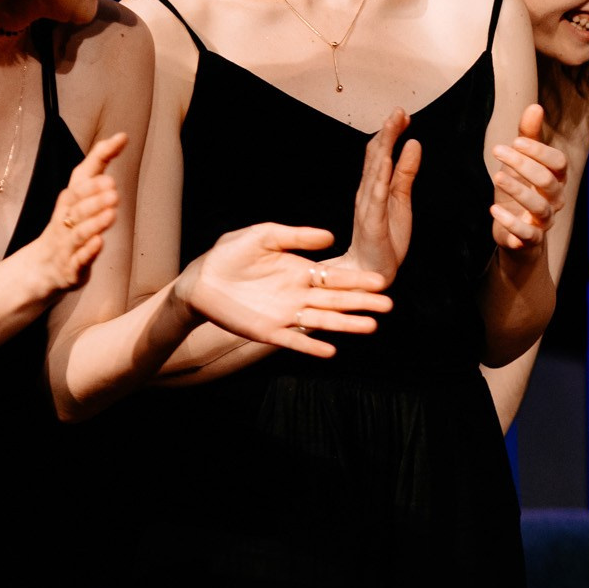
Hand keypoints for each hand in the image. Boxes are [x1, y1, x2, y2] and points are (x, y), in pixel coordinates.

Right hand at [27, 132, 126, 298]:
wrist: (42, 268)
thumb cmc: (68, 227)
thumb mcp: (81, 197)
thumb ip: (99, 169)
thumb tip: (119, 137)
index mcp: (70, 201)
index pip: (82, 176)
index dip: (100, 157)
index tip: (119, 140)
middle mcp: (66, 219)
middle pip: (77, 205)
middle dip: (93, 196)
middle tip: (113, 188)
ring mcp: (67, 244)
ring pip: (79, 231)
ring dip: (94, 222)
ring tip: (111, 212)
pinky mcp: (71, 267)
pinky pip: (79, 259)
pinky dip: (88, 251)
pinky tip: (100, 242)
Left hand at [175, 224, 393, 358]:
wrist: (200, 280)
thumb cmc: (230, 254)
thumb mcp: (262, 236)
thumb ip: (295, 236)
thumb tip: (331, 237)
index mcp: (301, 271)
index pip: (336, 277)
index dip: (358, 280)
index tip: (380, 281)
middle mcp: (299, 295)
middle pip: (337, 300)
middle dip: (362, 303)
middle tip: (388, 305)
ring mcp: (286, 314)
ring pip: (323, 321)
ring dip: (346, 325)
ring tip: (370, 327)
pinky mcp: (268, 331)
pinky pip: (294, 341)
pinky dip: (311, 347)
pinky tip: (330, 351)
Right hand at [340, 110, 419, 286]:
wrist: (371, 272)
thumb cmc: (385, 240)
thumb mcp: (401, 201)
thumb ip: (406, 173)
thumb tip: (414, 144)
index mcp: (374, 188)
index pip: (380, 154)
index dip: (390, 132)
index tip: (402, 113)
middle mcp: (367, 193)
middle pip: (375, 156)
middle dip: (387, 132)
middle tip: (398, 110)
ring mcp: (367, 206)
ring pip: (375, 170)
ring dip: (384, 146)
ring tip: (393, 126)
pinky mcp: (372, 222)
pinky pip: (375, 196)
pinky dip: (380, 176)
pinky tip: (386, 161)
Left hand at [489, 102, 569, 253]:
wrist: (515, 235)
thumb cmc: (520, 192)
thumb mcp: (520, 164)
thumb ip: (528, 138)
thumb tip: (535, 107)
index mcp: (556, 179)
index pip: (558, 162)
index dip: (539, 151)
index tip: (515, 141)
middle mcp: (555, 199)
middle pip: (548, 181)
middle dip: (523, 165)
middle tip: (497, 151)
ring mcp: (544, 220)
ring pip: (539, 206)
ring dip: (517, 190)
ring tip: (496, 177)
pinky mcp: (531, 239)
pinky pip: (528, 233)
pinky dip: (511, 222)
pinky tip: (493, 209)